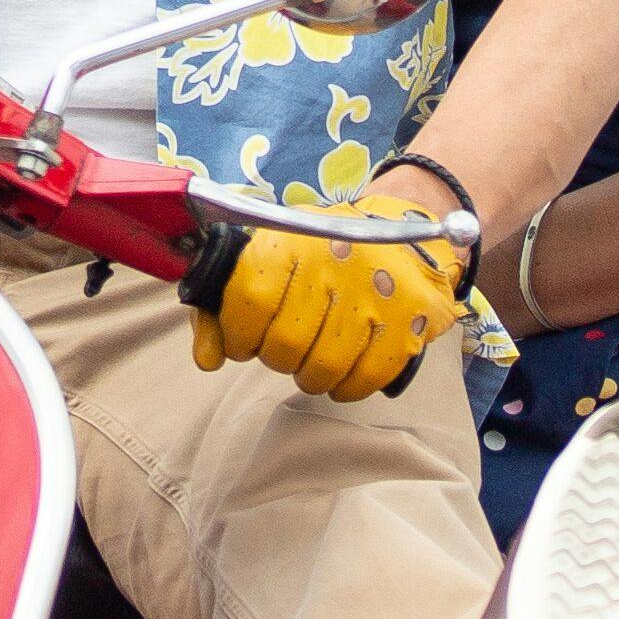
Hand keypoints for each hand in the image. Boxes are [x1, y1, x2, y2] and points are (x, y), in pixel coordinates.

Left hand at [192, 216, 470, 400]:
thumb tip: (208, 360)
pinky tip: (345, 373)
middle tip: (286, 348)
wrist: (401, 233)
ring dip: (312, 376)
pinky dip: (349, 386)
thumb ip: (224, 308)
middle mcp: (336, 260)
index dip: (240, 333)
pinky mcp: (411, 317)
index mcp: (293, 240)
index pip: (250, 300)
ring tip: (314, 360)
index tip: (245, 340)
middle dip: (278, 357)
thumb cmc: (320, 257)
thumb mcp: (268, 262)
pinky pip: (368, 377)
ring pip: (325, 367)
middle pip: (286, 343)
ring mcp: (377, 290)